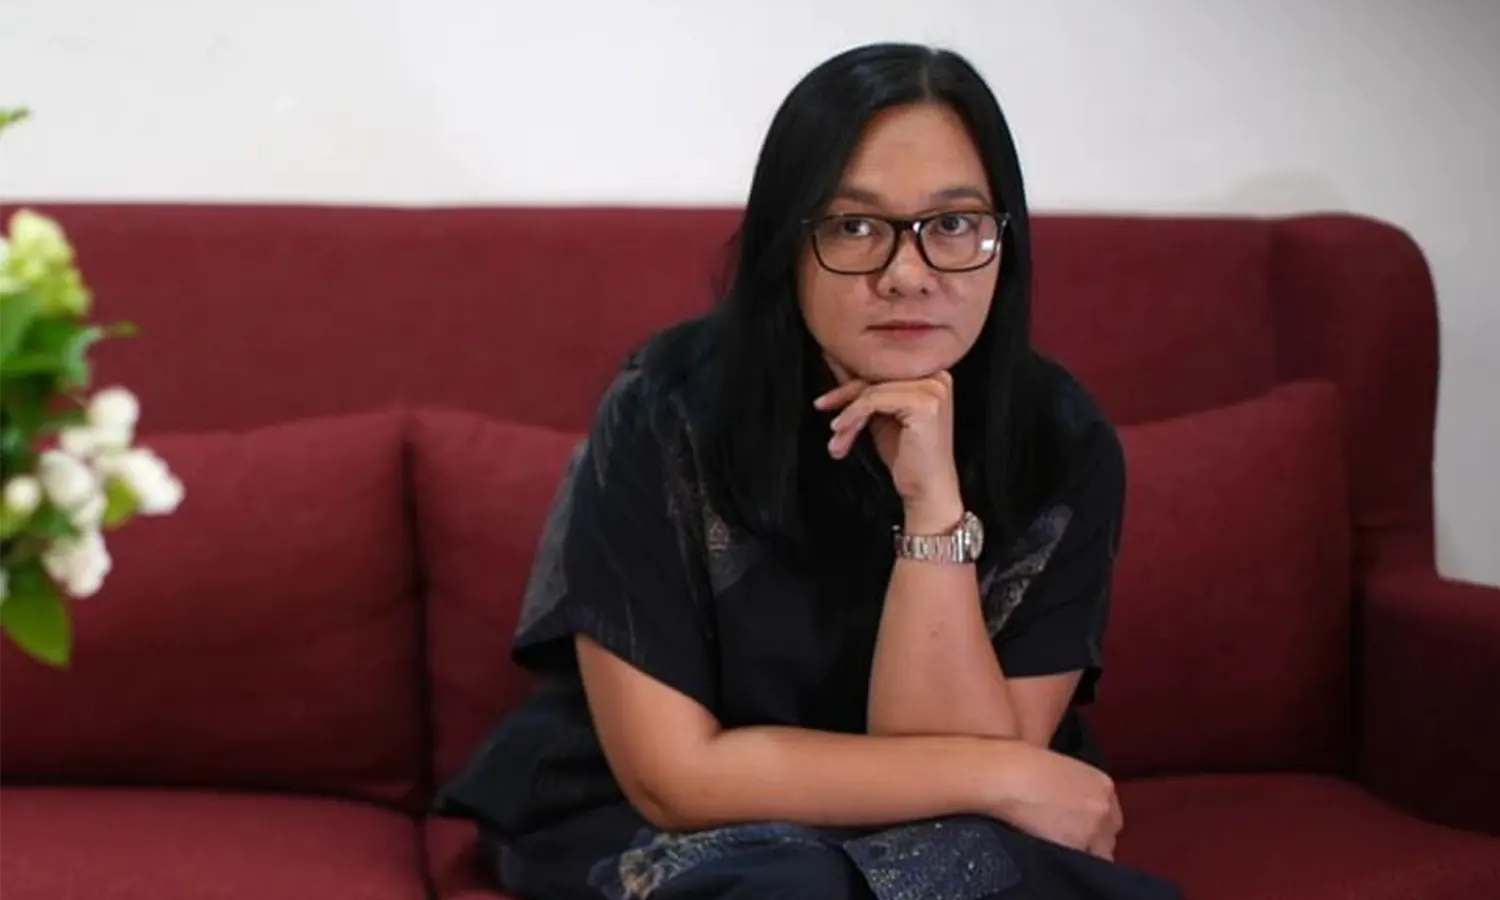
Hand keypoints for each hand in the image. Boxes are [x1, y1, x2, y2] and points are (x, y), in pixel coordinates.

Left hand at [812, 360, 962, 527]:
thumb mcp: (878, 414)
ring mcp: (934, 388)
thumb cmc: (906, 456)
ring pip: (872, 389)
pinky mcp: (925, 403)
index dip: (849, 379)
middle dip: (844, 395)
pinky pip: (874, 400)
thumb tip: (836, 356)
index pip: (881, 366)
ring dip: (848, 413)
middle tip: (821, 406)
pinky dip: (853, 416)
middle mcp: (937, 375)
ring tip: (836, 437)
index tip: (825, 392)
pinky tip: (842, 431)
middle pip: (876, 375)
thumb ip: (862, 386)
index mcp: (930, 372)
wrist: (925, 490)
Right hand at [983, 742, 1122, 859]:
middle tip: (1063, 838)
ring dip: (1079, 851)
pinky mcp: (1078, 846)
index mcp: (1103, 785)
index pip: (1110, 817)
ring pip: (1097, 854)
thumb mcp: (1059, 771)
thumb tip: (1073, 811)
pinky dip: (1067, 861)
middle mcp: (1104, 807)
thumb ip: (1076, 792)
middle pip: (1107, 837)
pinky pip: (1080, 864)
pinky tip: (1047, 846)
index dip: (1092, 825)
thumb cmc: (1021, 765)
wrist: (1006, 775)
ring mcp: (1094, 828)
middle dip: (1090, 840)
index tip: (1076, 828)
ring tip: (1052, 843)